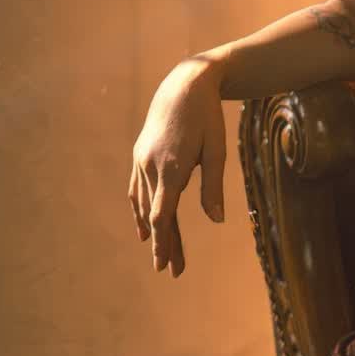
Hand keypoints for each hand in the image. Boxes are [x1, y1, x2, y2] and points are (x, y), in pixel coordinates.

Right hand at [128, 60, 226, 277]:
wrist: (183, 84)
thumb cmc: (207, 117)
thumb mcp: (217, 150)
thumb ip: (214, 187)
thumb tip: (217, 221)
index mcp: (172, 167)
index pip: (162, 215)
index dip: (164, 242)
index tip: (166, 265)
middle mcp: (151, 166)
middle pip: (153, 215)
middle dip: (163, 244)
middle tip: (169, 271)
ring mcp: (142, 160)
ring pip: (143, 204)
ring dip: (152, 230)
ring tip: (162, 254)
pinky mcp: (140, 155)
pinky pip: (137, 189)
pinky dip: (139, 209)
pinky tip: (144, 227)